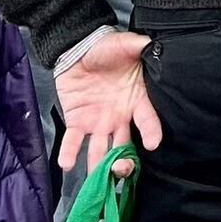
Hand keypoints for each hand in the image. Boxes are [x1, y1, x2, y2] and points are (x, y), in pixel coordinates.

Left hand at [55, 30, 161, 176]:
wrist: (79, 48)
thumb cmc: (107, 48)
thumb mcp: (125, 44)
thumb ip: (139, 46)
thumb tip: (151, 44)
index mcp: (137, 101)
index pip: (148, 120)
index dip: (152, 131)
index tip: (153, 143)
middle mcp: (120, 117)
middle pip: (125, 145)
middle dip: (125, 162)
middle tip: (121, 171)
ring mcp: (99, 122)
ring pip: (101, 150)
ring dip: (99, 165)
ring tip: (97, 177)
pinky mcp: (78, 122)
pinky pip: (74, 141)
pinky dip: (70, 153)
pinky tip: (67, 164)